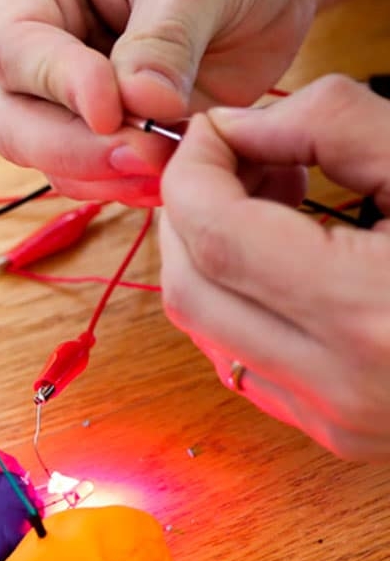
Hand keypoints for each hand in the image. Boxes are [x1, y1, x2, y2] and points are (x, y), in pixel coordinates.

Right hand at [0, 0, 317, 205]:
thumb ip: (165, 37)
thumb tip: (141, 108)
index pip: (14, 47)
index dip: (58, 84)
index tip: (111, 109)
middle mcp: (31, 46)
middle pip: (16, 122)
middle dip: (76, 149)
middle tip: (142, 154)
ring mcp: (61, 98)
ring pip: (50, 162)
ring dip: (107, 174)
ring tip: (170, 161)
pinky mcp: (101, 134)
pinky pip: (95, 178)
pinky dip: (131, 185)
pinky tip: (172, 174)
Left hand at [159, 76, 389, 460]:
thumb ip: (336, 127)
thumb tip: (241, 127)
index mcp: (373, 313)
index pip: (219, 237)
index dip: (195, 174)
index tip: (210, 131)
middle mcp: (341, 385)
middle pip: (192, 290)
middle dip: (189, 215)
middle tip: (232, 160)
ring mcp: (335, 420)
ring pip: (207, 334)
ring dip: (209, 258)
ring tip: (268, 200)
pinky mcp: (336, 433)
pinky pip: (244, 361)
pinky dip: (239, 302)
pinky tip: (285, 258)